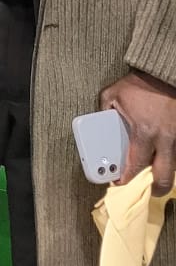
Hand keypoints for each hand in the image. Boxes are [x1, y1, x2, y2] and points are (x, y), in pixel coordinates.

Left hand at [101, 71, 175, 194]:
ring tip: (156, 178)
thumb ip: (103, 113)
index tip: (120, 183)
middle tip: (147, 191)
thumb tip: (97, 126)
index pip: (136, 165)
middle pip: (163, 176)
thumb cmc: (139, 85)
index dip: (127, 178)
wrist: (165, 74)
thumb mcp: (112, 95)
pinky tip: (164, 160)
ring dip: (165, 174)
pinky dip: (172, 160)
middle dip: (155, 188)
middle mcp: (164, 139)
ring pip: (175, 167)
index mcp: (144, 132)